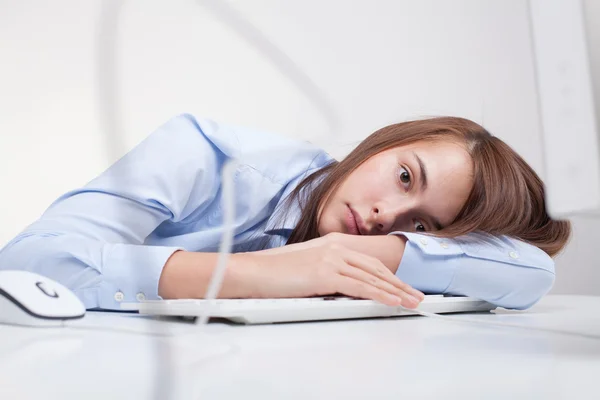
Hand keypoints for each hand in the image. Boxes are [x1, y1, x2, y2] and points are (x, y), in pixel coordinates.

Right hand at [243, 235, 424, 307]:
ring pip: (372, 277)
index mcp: (332, 243)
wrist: (253, 271)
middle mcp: (335, 248)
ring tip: (411, 302)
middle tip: (415, 296)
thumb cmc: (273, 271)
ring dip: (395, 292)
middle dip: (398, 284)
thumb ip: (326, 270)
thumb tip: (341, 284)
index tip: (401, 286)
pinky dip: (380, 295)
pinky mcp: (326, 274)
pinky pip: (360, 286)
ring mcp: (331, 259)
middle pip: (376, 268)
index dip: (388, 274)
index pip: (367, 260)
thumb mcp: (305, 265)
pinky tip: (392, 302)